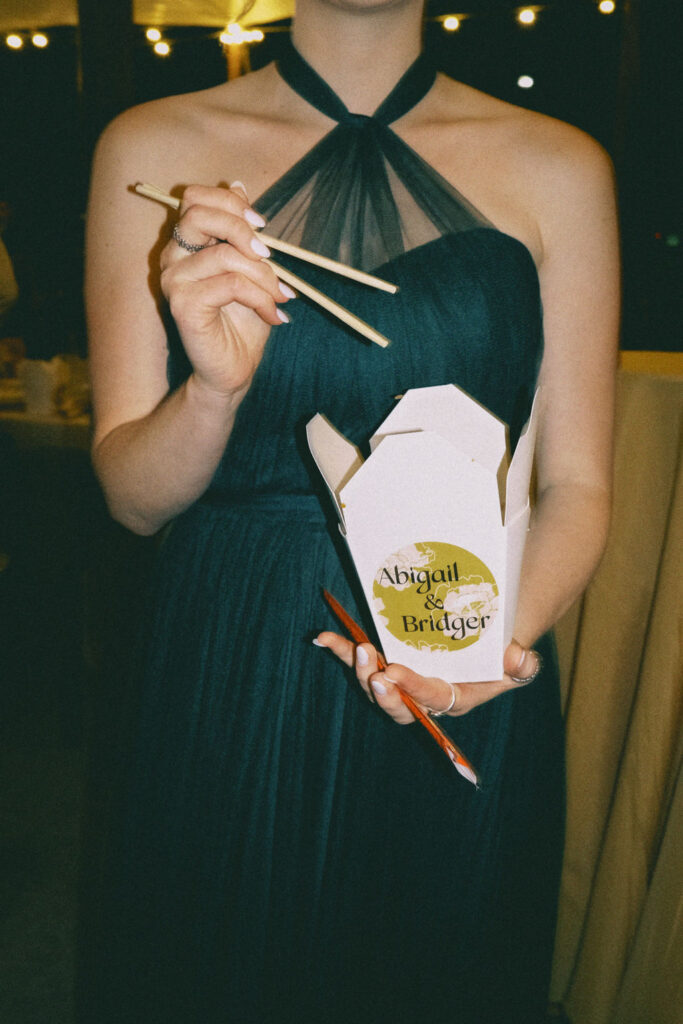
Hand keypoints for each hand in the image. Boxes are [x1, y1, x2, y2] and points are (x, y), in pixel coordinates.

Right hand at [159, 182, 292, 398]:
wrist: (234, 369)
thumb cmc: (243, 321)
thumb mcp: (251, 268)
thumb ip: (242, 231)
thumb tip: (239, 184)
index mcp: (187, 244)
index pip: (195, 198)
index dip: (231, 203)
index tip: (262, 227)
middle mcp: (173, 258)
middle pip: (199, 213)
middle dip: (242, 230)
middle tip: (269, 256)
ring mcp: (173, 281)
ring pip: (224, 254)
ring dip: (263, 275)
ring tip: (280, 297)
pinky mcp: (182, 304)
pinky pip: (229, 284)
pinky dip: (259, 297)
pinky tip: (272, 315)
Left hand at [314, 633, 541, 722]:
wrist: (485, 641)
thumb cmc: (502, 658)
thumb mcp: (518, 662)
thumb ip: (521, 664)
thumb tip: (517, 658)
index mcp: (451, 699)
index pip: (429, 700)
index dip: (411, 689)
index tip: (394, 672)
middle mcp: (420, 695)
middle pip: (396, 703)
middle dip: (381, 691)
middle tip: (373, 672)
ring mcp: (400, 678)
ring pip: (373, 682)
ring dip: (358, 667)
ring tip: (352, 647)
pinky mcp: (384, 660)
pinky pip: (360, 658)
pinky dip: (340, 649)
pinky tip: (322, 638)